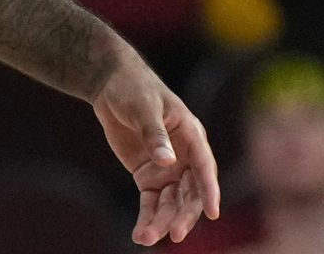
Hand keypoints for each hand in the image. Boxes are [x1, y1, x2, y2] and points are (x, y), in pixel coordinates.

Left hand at [91, 52, 220, 244]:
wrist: (110, 85)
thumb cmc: (132, 89)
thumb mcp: (142, 107)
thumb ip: (154, 134)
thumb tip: (167, 161)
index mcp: (191, 135)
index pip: (204, 166)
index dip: (209, 190)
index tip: (212, 212)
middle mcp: (185, 157)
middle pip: (189, 192)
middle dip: (183, 215)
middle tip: (174, 234)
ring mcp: (168, 169)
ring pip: (170, 202)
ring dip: (162, 222)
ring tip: (146, 238)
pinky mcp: (149, 177)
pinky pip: (151, 202)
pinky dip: (147, 218)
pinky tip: (141, 235)